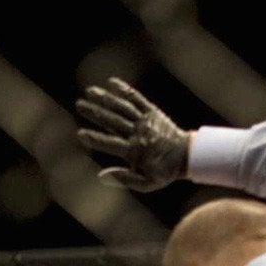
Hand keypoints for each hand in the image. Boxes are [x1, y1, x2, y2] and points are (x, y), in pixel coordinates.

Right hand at [74, 76, 192, 191]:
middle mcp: (138, 133)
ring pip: (122, 108)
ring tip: (89, 91)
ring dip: (105, 98)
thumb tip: (101, 176)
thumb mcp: (146, 183)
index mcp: (134, 151)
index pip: (110, 143)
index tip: (80, 133)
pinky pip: (137, 99)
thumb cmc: (163, 172)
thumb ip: (124, 179)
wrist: (186, 156)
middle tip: (79, 104)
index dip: (95, 139)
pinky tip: (112, 82)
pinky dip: (125, 90)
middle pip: (112, 121)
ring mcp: (145, 121)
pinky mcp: (152, 112)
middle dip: (95, 112)